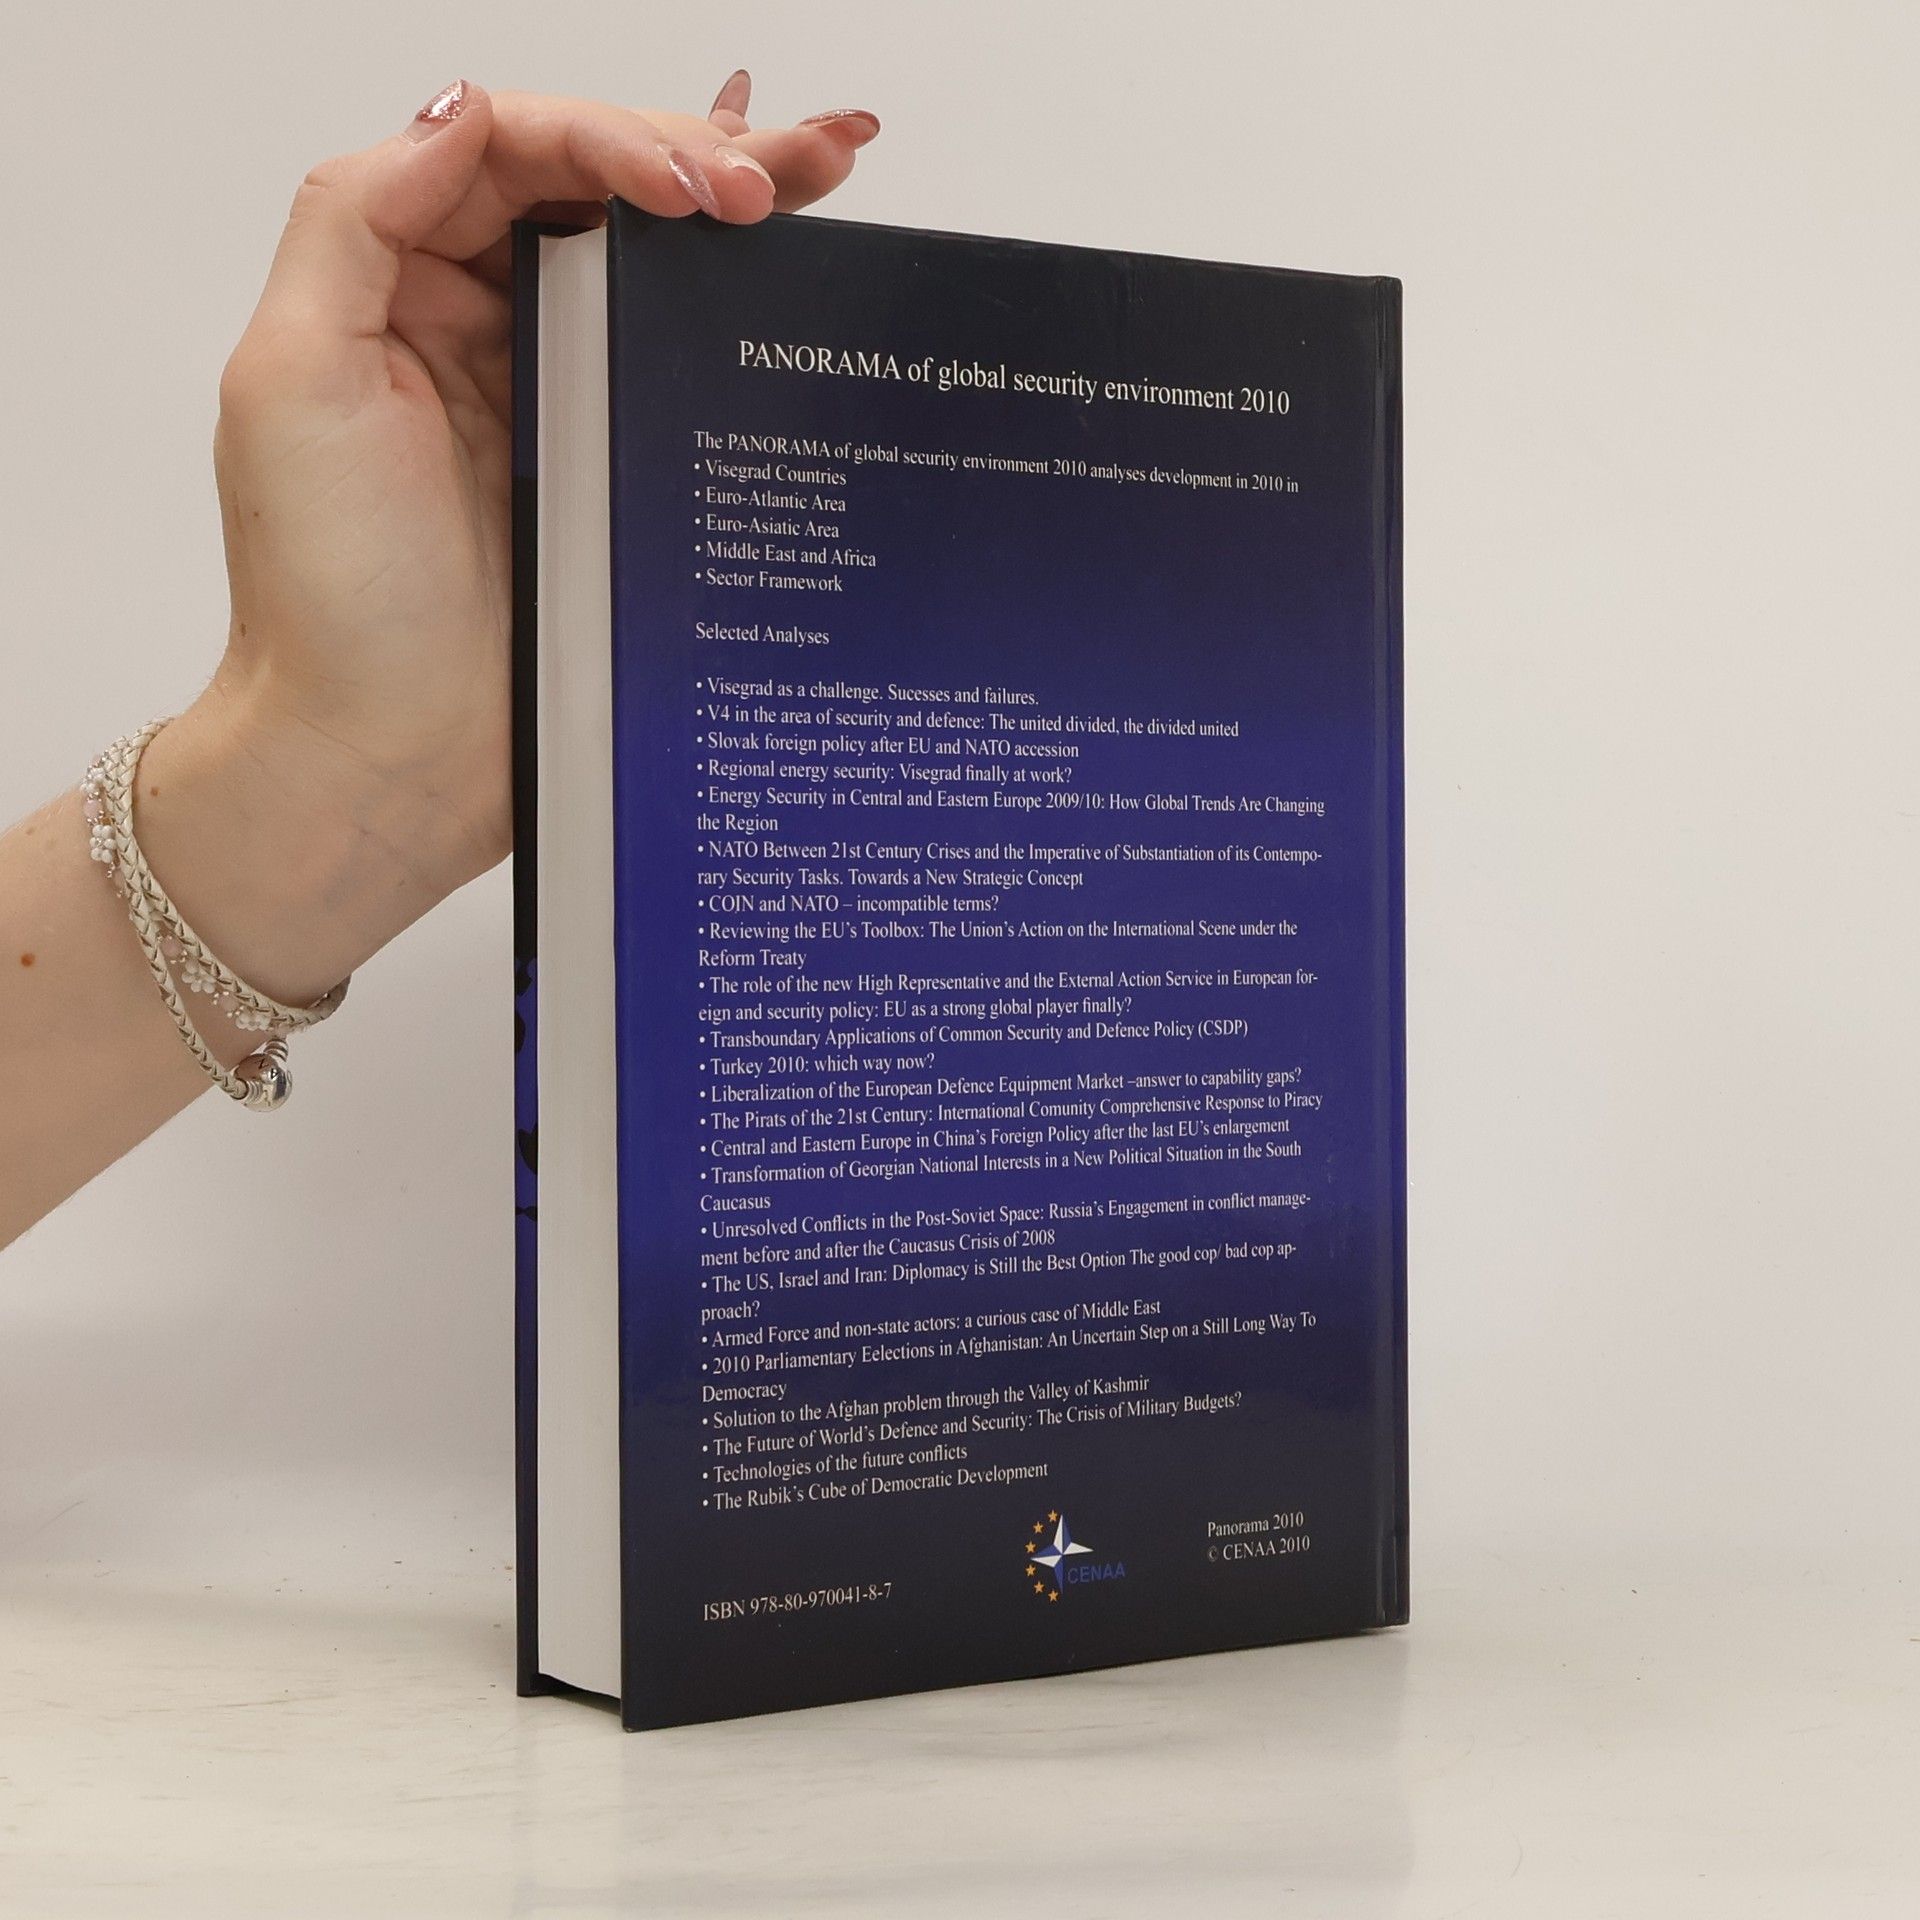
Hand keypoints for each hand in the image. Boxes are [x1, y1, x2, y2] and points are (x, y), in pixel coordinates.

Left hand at [149, 77, 878, 1000]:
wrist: (387, 760)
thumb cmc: (330, 598)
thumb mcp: (293, 380)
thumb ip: (361, 220)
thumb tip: (468, 108)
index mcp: (406, 284)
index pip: (519, 155)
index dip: (613, 142)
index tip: (694, 191)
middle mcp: (490, 327)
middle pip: (604, 195)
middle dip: (701, 156)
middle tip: (789, 171)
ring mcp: (566, 403)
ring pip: (658, 271)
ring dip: (744, 206)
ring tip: (831, 167)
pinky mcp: (621, 478)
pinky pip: (686, 372)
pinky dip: (748, 317)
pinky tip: (808, 269)